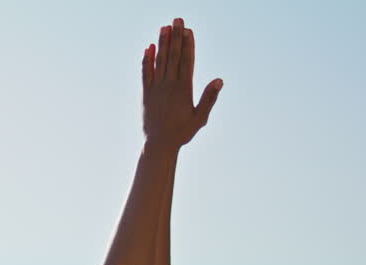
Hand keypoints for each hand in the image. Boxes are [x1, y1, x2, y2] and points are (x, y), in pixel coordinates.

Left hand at [142, 18, 221, 149]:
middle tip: (177, 19)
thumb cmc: (182, 133)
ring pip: (159, 61)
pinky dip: (147, 60)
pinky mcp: (146, 93)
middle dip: (176, 36)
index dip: (187, 44)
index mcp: (183, 90)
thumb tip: (219, 80)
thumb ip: (209, 98)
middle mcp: (169, 86)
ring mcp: (156, 88)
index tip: (189, 30)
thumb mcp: (200, 118)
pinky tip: (149, 47)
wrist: (159, 144)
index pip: (186, 61)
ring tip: (164, 27)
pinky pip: (146, 73)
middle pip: (173, 56)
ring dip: (162, 43)